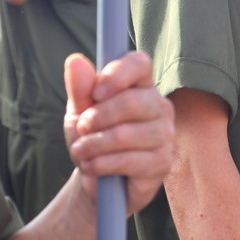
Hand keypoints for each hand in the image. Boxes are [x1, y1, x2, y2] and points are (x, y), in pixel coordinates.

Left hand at [64, 52, 174, 213]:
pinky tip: (92, 166)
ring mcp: (165, 134)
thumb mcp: (79, 111)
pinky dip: (102, 164)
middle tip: (81, 128)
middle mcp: (159, 105)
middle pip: (131, 102)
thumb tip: (74, 60)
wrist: (96, 178)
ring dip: (94, 144)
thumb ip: (79, 87)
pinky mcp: (163, 162)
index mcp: (140, 85)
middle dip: (97, 118)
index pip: (139, 64)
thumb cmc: (92, 137)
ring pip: (126, 134)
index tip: (95, 93)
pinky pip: (129, 160)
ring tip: (81, 151)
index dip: (116, 75)